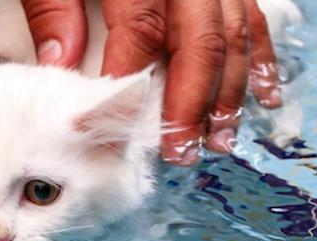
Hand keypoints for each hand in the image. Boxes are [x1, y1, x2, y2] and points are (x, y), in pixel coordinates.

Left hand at [21, 0, 280, 165]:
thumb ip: (54, 8)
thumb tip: (62, 63)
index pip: (141, 28)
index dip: (131, 79)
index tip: (118, 123)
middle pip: (198, 40)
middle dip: (189, 103)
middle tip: (178, 151)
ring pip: (232, 34)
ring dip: (227, 92)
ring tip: (216, 139)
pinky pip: (252, 19)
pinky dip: (258, 58)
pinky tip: (263, 94)